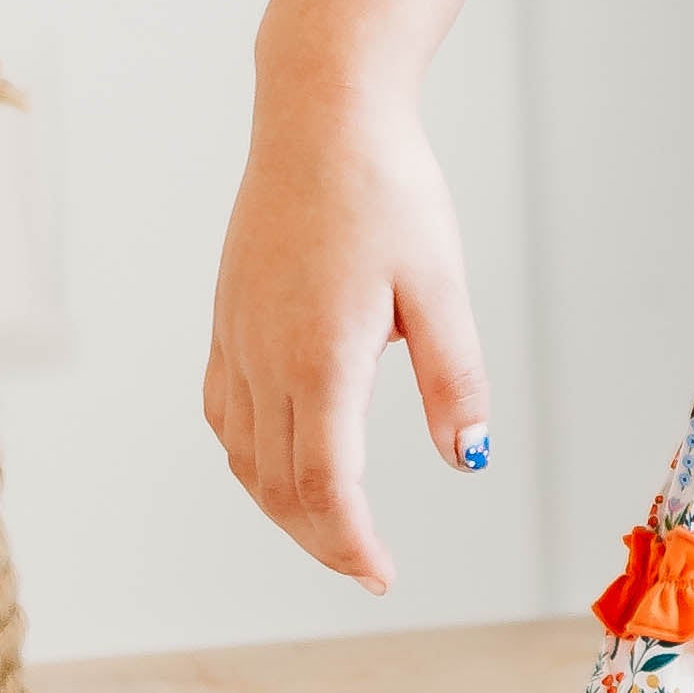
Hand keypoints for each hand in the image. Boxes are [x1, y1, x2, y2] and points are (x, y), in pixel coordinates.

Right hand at [205, 84, 488, 591]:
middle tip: (369, 566)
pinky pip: (224, 413)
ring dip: (284, 506)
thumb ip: (455, 378)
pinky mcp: (228, 319)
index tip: (381, 576)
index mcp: (319, 358)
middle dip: (324, 538)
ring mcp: (236, 338)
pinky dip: (252, 458)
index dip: (350, 543)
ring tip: (336, 527)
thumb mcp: (441, 285)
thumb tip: (469, 459)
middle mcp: (264, 357)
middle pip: (280, 486)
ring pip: (244, 456)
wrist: (319, 116)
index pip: (325, 485)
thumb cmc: (387, 191)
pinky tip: (284, 461)